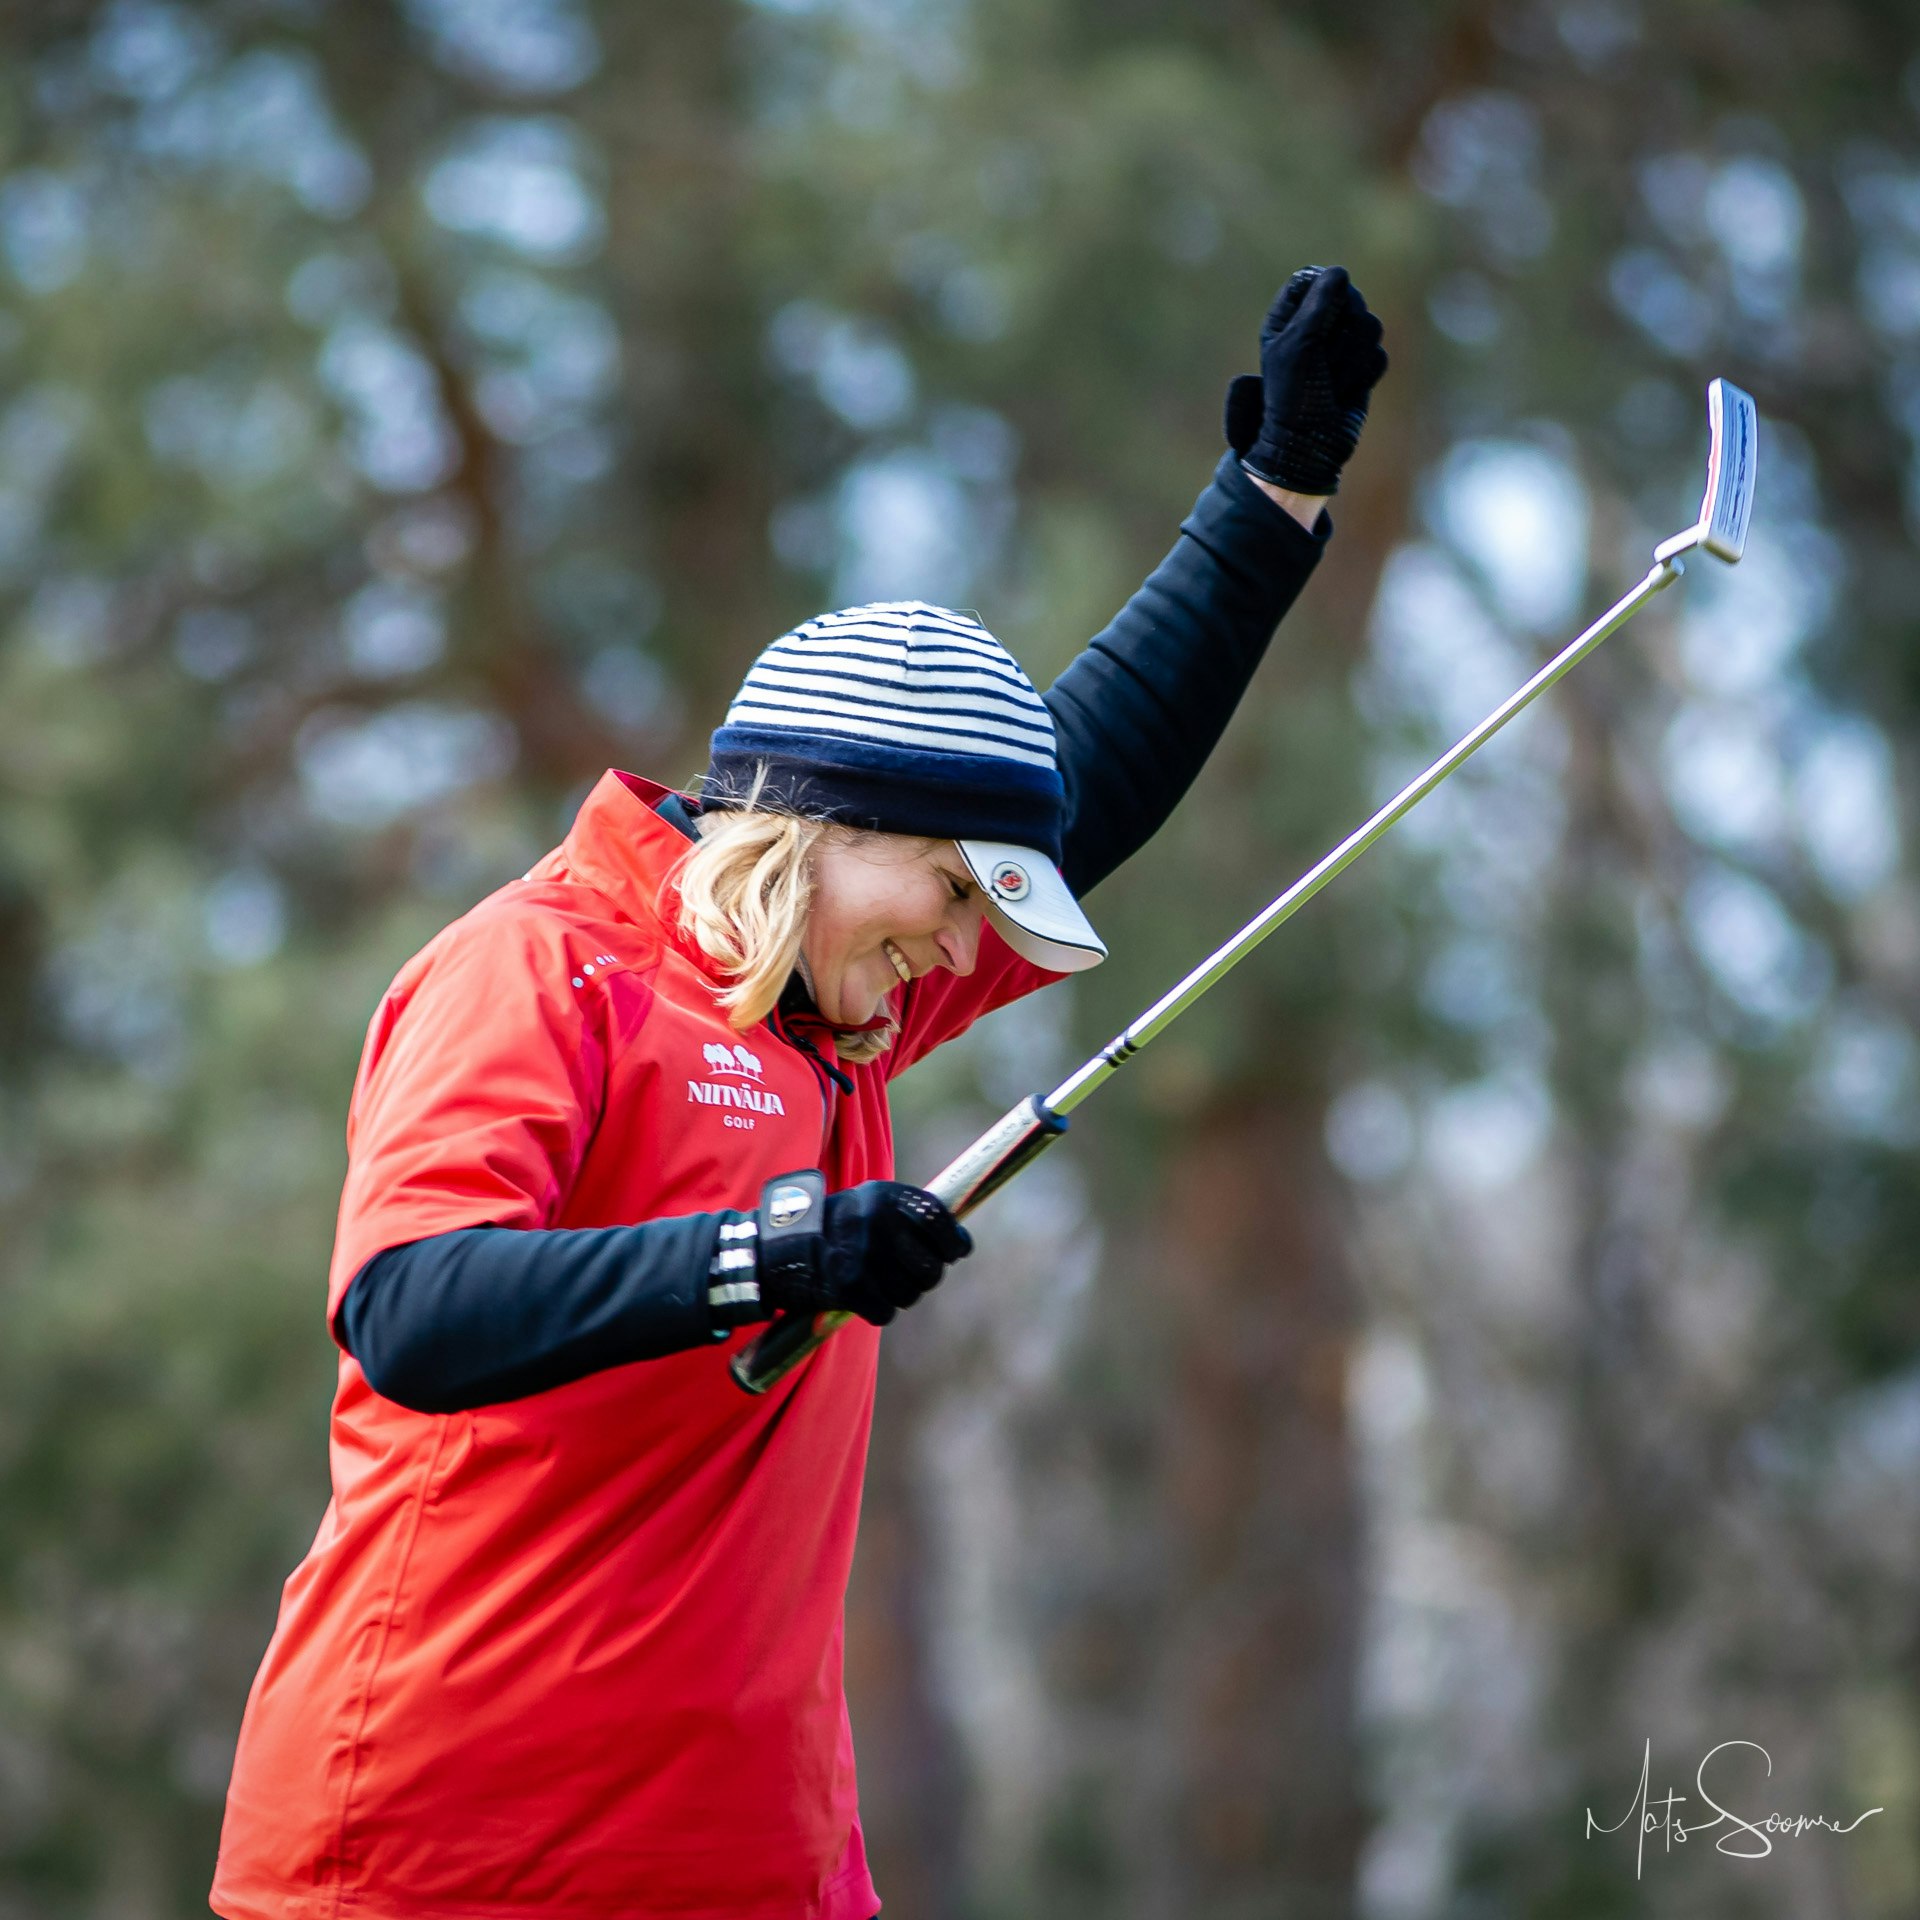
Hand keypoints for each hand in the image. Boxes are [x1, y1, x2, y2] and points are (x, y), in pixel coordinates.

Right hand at [736, 1173, 972, 1327]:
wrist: (781, 1248)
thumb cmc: (835, 1226)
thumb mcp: (871, 1204)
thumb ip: (911, 1216)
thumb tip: (960, 1244)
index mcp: (885, 1197)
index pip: (939, 1221)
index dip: (953, 1241)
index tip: (956, 1251)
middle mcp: (877, 1223)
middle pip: (931, 1267)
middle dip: (926, 1276)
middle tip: (912, 1274)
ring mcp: (863, 1256)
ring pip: (911, 1293)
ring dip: (901, 1294)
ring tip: (881, 1282)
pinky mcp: (849, 1286)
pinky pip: (886, 1312)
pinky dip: (879, 1310)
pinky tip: (866, 1298)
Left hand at [1224, 265, 1387, 495]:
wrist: (1309, 446)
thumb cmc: (1294, 398)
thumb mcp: (1299, 346)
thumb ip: (1319, 305)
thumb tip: (1339, 272)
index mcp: (1287, 319)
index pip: (1313, 280)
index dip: (1322, 293)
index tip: (1318, 316)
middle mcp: (1315, 329)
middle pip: (1350, 299)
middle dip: (1341, 332)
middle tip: (1322, 361)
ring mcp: (1340, 348)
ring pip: (1370, 326)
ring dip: (1351, 358)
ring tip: (1331, 382)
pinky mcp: (1361, 367)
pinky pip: (1378, 356)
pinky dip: (1363, 375)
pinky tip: (1345, 392)